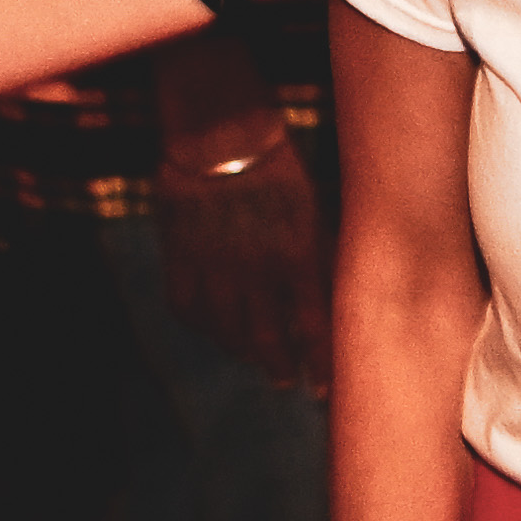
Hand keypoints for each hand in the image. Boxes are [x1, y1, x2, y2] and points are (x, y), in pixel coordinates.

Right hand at [153, 138, 325, 391]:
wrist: (220, 131)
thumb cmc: (280, 165)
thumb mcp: (315, 207)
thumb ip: (323, 254)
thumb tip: (341, 296)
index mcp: (297, 254)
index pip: (314, 326)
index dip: (320, 364)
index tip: (324, 389)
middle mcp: (256, 268)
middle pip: (268, 339)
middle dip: (280, 367)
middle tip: (286, 381)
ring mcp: (214, 264)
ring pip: (226, 330)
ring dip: (242, 351)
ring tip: (253, 358)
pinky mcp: (180, 255)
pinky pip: (187, 307)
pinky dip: (201, 325)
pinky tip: (213, 329)